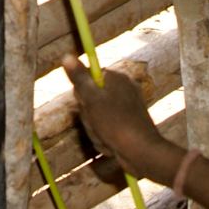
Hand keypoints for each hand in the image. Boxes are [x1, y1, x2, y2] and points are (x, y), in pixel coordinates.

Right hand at [62, 56, 171, 179]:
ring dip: (95, 130)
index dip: (83, 93)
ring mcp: (126, 109)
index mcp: (116, 79)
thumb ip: (79, 78)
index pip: (88, 78)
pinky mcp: (126, 126)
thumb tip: (67, 56)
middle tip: (96, 122)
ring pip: (96, 118)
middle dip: (89, 116)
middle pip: (91, 99)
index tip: (86, 103)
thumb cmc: (116, 123)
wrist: (141, 152)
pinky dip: (105, 138)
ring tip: (105, 136)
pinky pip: (105, 129)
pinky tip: (111, 144)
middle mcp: (123, 90)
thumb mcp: (92, 99)